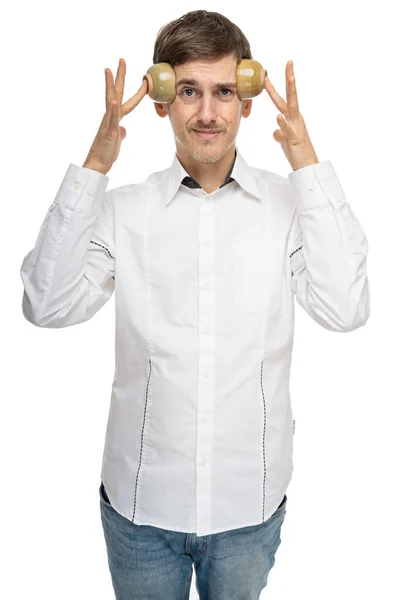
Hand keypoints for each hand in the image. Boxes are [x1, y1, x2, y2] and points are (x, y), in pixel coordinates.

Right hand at [83, 58, 148, 174]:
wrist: (98, 163)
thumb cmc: (106, 152)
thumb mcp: (117, 139)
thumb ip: (120, 131)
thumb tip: (124, 129)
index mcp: (115, 118)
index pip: (127, 100)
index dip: (137, 91)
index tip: (144, 79)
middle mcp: (111, 117)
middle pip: (116, 92)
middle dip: (120, 76)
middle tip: (122, 59)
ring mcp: (108, 123)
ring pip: (110, 100)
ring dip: (110, 85)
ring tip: (109, 70)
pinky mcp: (109, 132)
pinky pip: (110, 119)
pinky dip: (112, 110)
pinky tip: (113, 101)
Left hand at [264, 60, 318, 170]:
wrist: (306, 166)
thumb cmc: (297, 152)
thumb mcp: (285, 141)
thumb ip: (280, 133)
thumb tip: (275, 131)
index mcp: (293, 118)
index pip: (286, 98)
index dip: (285, 84)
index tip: (283, 68)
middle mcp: (295, 119)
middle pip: (290, 96)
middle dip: (290, 80)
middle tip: (289, 63)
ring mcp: (295, 128)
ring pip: (291, 108)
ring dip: (290, 93)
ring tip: (290, 79)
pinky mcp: (294, 139)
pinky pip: (287, 130)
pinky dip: (282, 124)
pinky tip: (278, 117)